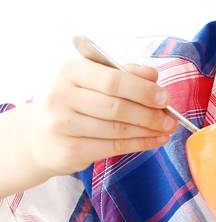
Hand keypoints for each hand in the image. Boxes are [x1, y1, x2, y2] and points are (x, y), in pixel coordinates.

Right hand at [22, 56, 173, 176]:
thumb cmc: (75, 102)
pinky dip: (140, 144)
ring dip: (149, 131)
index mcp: (70, 71)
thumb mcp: (93, 79)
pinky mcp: (68, 150)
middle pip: (117, 107)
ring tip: (167, 129)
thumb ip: (124, 73)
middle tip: (171, 118)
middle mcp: (61, 97)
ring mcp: (61, 125)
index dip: (143, 90)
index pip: (113, 80)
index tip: (165, 98)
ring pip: (118, 129)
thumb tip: (153, 76)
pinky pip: (113, 147)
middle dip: (150, 114)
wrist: (38, 136)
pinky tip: (155, 141)